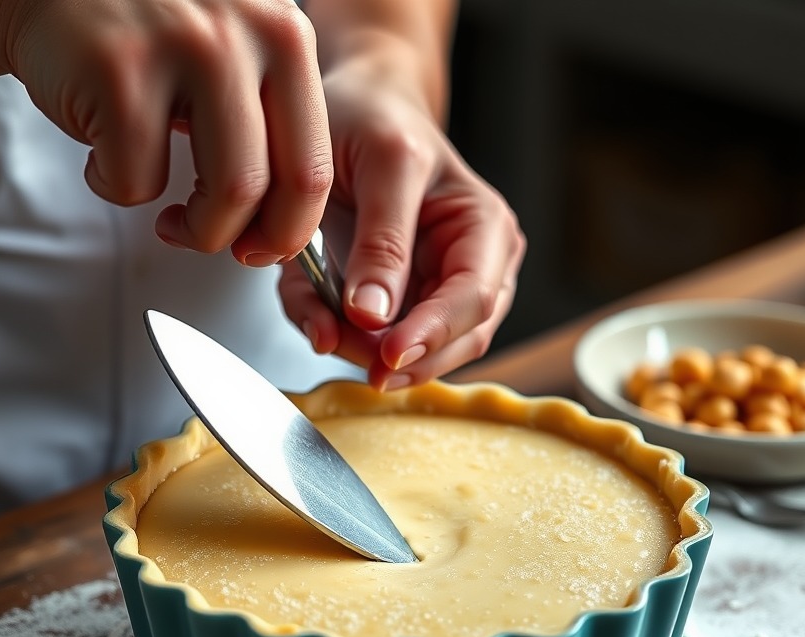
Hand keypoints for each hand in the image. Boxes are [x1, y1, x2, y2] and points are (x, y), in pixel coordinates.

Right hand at [2, 0, 332, 258]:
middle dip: (249, 240)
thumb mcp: (231, 54)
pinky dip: (114, 187)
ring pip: (226, 195)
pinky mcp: (117, 69)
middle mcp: (245, 33)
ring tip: (169, 218)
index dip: (291, 229)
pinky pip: (138, 182)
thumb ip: (268, 121)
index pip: (315, 166)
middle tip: (216, 242)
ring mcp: (183, 47)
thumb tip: (286, 231)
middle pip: (280, 188)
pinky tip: (101, 153)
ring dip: (195, 230)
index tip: (263, 246)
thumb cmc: (142, 38)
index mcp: (285, 37)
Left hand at [277, 59, 524, 388]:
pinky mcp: (397, 307)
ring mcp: (436, 293)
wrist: (355, 111)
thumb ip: (383, 241)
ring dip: (365, 353)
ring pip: (414, 354)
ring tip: (325, 331)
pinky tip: (319, 322)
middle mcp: (473, 268)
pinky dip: (341, 337)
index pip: (473, 300)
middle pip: (453, 341)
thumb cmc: (379, 120)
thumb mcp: (385, 162)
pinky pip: (371, 341)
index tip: (388, 353)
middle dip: (400, 357)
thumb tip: (373, 315)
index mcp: (485, 230)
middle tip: (352, 357)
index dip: (433, 335)